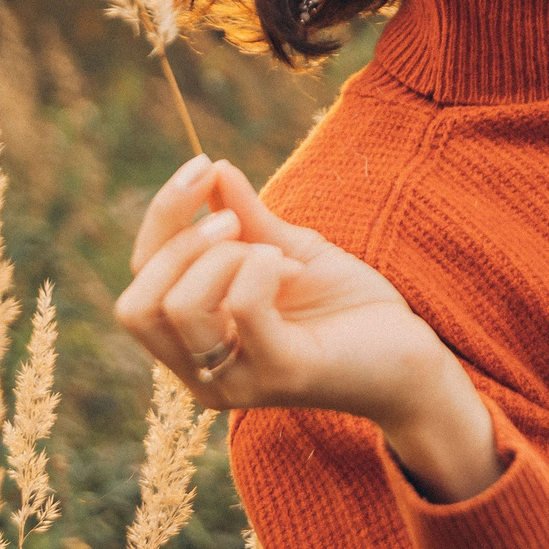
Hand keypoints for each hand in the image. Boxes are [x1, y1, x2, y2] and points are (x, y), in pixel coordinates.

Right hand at [115, 159, 499, 498]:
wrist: (411, 357)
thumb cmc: (347, 310)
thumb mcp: (287, 250)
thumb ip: (246, 217)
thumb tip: (212, 169)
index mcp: (194, 345)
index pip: (141, 283)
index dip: (161, 217)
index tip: (201, 166)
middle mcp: (201, 375)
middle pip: (137, 305)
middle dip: (178, 239)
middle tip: (237, 220)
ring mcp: (236, 382)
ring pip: (178, 307)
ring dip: (221, 255)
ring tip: (272, 250)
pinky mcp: (281, 374)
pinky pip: (241, 307)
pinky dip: (261, 267)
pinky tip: (292, 268)